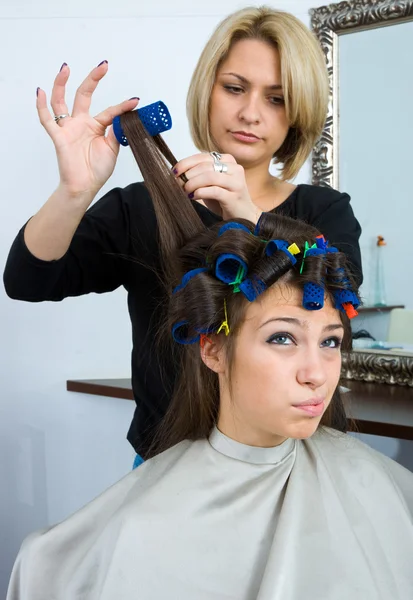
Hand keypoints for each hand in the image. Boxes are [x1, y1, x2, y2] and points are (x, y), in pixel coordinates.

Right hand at [36, 61, 138, 198]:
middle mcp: (81, 123)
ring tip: (65, 68)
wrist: (85, 187)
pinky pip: (47, 120)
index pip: (110, 111)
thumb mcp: (112, 149)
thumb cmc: (97, 170)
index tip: (135, 101)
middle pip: (83, 95)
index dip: (123, 106)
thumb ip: (116, 132)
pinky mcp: (58, 137)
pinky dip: (41, 106)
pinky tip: (40, 92)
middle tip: (103, 65)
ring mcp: (69, 128)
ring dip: (61, 84)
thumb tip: (125, 116)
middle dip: (93, 79)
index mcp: (95, 126)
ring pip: (61, 101)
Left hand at [173, 153, 260, 223]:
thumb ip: (197, 175)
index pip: (203, 157)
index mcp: (227, 160)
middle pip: (205, 166)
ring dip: (193, 183)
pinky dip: (200, 192)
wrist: (243, 216)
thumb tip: (177, 173)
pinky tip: (193, 197)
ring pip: (209, 176)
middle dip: (188, 174)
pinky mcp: (235, 196)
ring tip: (186, 190)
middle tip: (180, 184)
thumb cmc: (224, 199)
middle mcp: (234, 168)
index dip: (186, 163)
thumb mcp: (209, 184)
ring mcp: (236, 182)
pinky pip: (214, 191)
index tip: (175, 171)